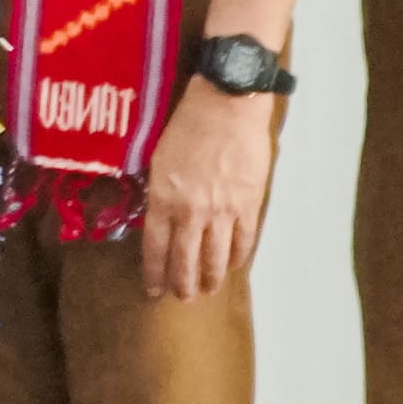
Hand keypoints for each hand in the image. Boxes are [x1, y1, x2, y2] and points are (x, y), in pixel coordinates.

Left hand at [139, 79, 278, 300]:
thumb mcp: (157, 159)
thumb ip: (159, 192)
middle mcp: (191, 211)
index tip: (153, 290)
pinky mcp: (249, 204)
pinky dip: (236, 258)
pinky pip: (244, 241)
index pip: (155, 248)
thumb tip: (160, 216)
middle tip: (182, 298)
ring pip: (215, 257)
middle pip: (185, 260)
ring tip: (206, 291)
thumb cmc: (187, 125)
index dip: (155, 273)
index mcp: (163, 199)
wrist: (226, 105)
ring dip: (210, 278)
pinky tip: (231, 267)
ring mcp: (223, 211)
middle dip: (182, 285)